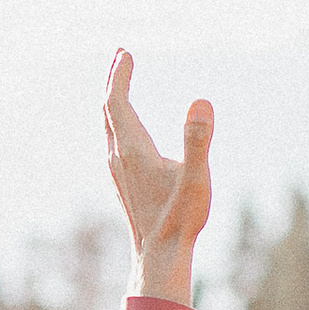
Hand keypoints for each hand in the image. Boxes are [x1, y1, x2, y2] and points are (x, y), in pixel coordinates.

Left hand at [103, 52, 214, 304]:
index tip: (125, 52)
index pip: (117, 102)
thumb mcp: (197, 177)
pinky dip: (117, 122)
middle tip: (120, 56)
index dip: (119, 75)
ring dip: (114, 101)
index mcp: (132, 150)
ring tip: (121, 84)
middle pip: (108, 110)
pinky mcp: (123, 183)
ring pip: (108, 127)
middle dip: (114, 81)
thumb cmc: (180, 219)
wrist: (159, 257)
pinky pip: (113, 142)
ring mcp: (117, 172)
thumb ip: (198, 139)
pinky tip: (127, 129)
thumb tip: (200, 101)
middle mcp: (118, 158)